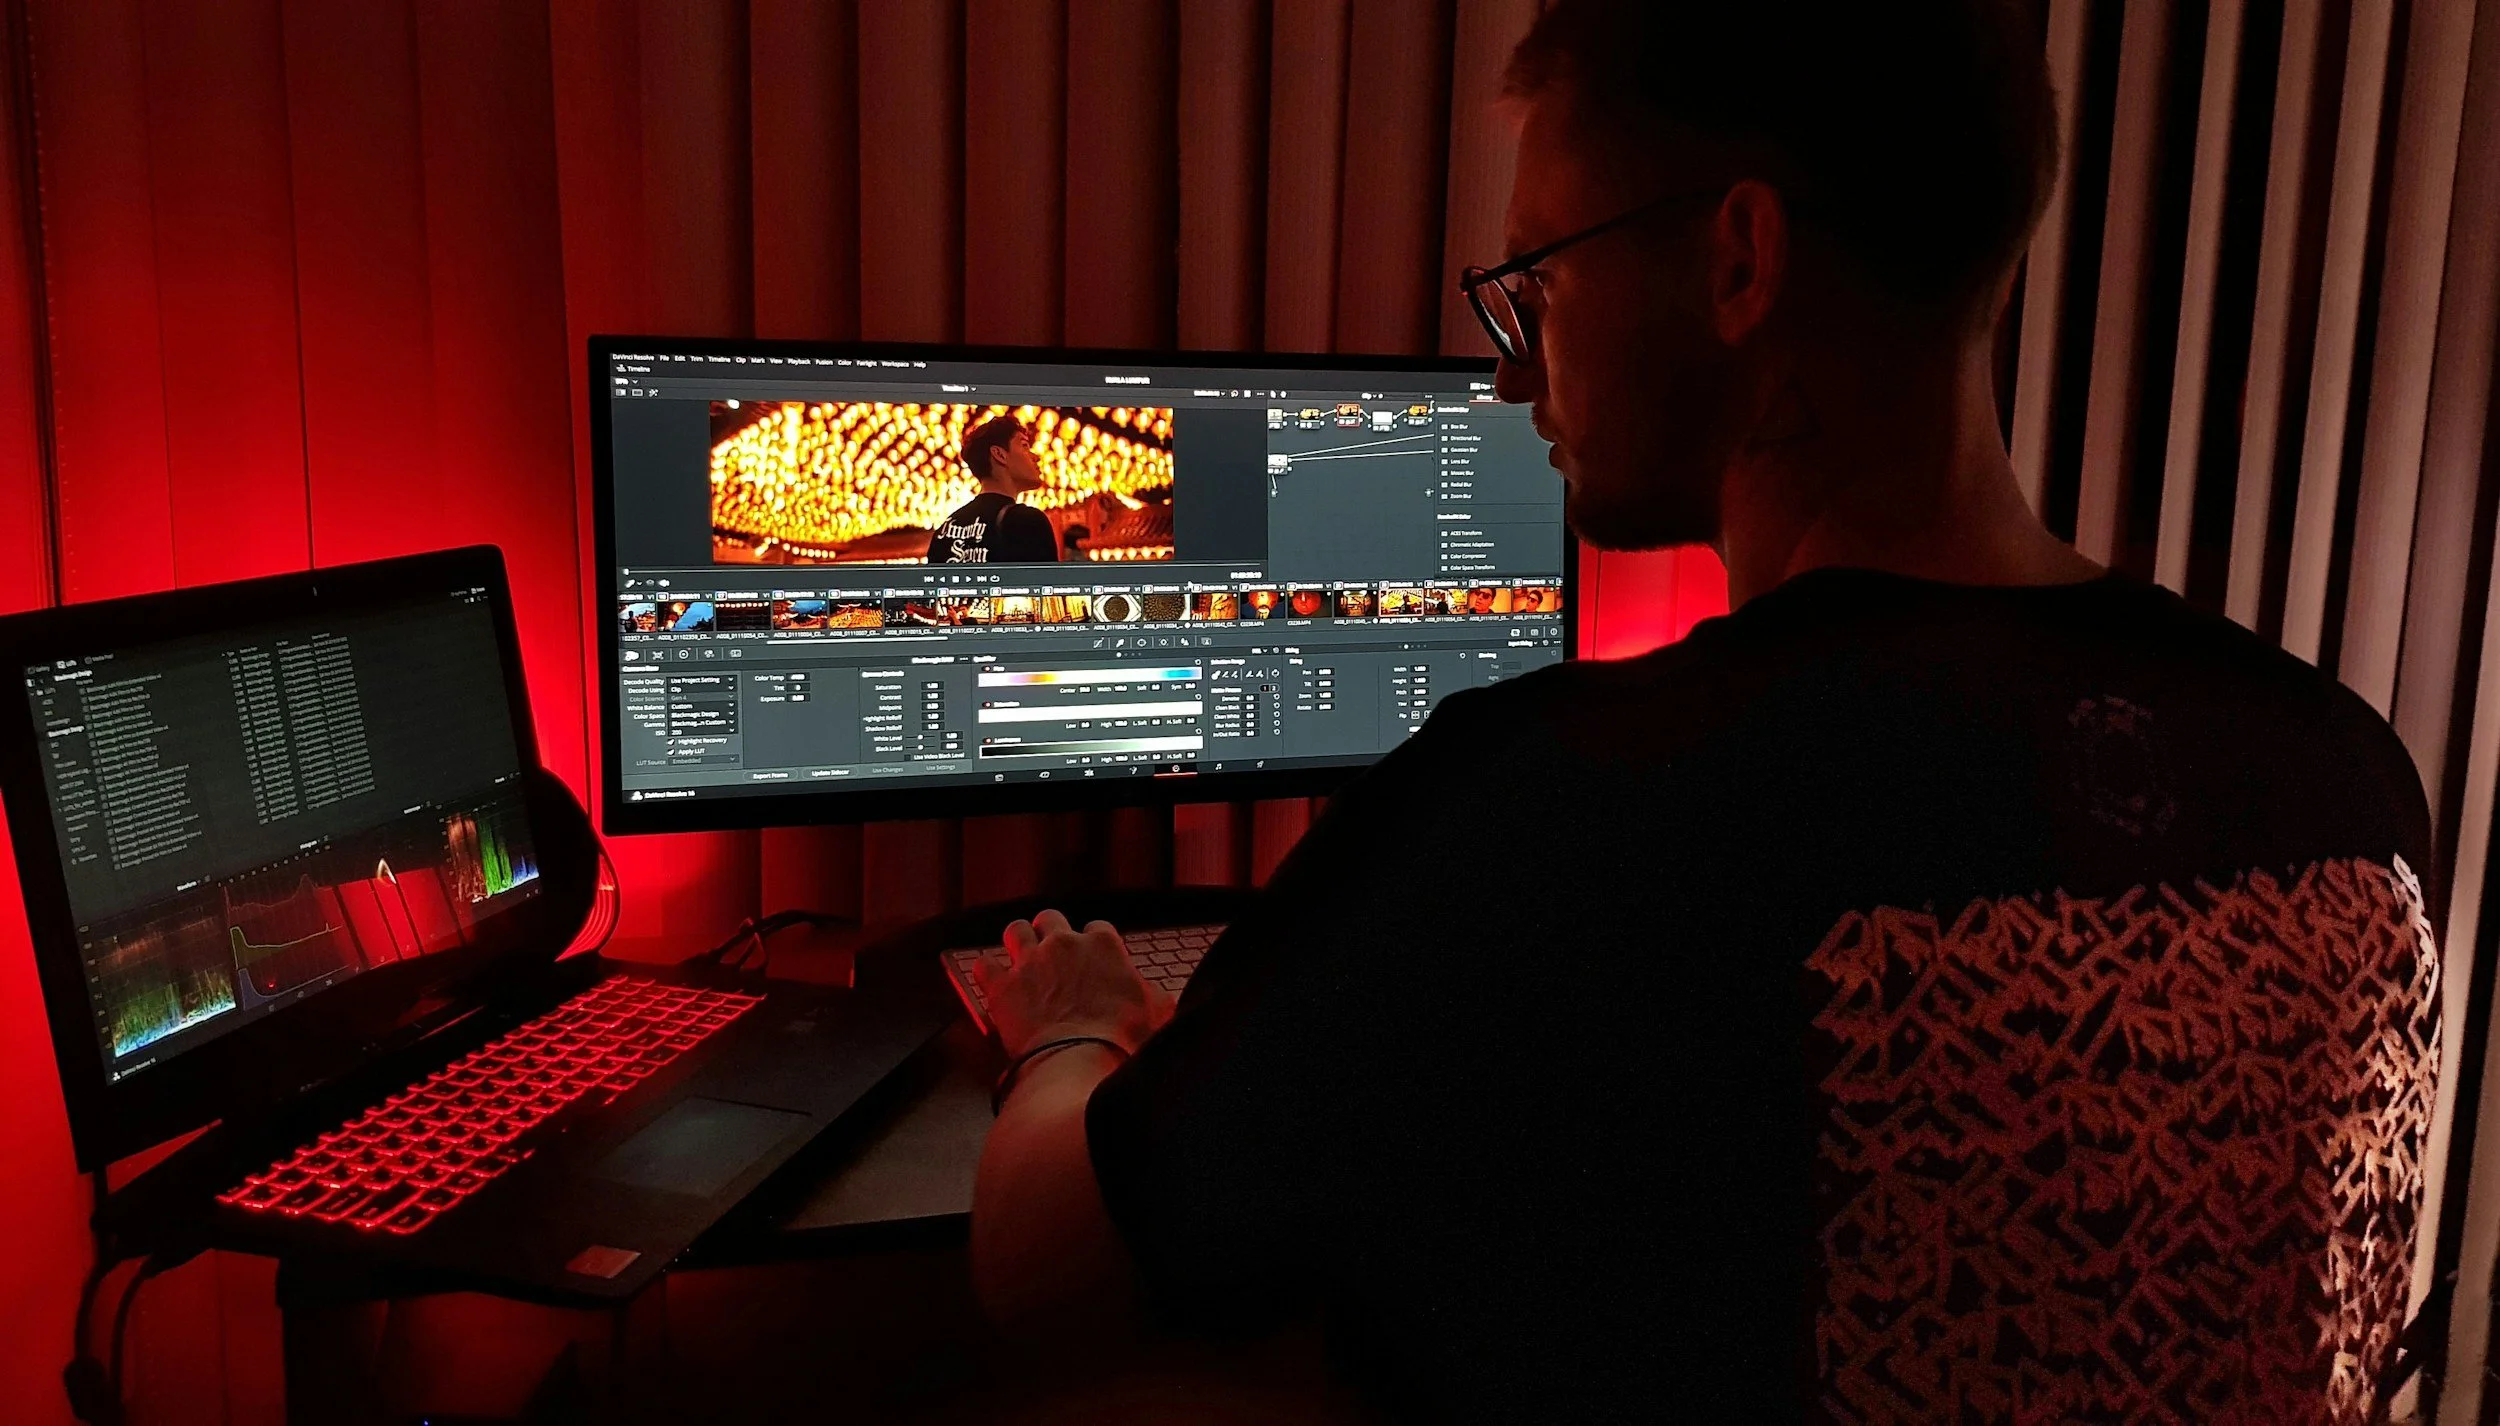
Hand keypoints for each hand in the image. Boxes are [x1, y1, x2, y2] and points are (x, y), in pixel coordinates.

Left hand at [974, 909, 1171, 1059]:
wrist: (1080, 1063)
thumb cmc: (1121, 1042)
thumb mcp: (1157, 1013)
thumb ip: (1152, 994)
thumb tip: (1155, 996)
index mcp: (1103, 945)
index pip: (1097, 928)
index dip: (1093, 944)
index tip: (1092, 959)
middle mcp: (1063, 944)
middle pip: (1050, 918)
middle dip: (1051, 932)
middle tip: (1053, 953)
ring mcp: (1029, 962)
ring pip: (1015, 930)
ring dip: (1018, 941)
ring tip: (1021, 957)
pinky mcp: (1002, 987)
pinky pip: (984, 965)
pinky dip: (988, 972)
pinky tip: (994, 982)